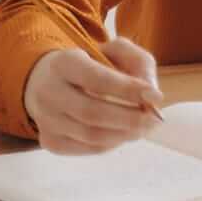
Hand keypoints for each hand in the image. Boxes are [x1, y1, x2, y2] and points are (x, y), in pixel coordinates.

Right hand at [22, 37, 165, 154]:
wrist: (52, 81)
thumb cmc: (93, 65)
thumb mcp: (117, 51)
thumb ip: (139, 63)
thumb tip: (152, 95)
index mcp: (63, 63)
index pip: (96, 79)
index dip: (128, 90)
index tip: (156, 96)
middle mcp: (48, 92)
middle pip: (92, 112)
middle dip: (130, 118)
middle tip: (154, 119)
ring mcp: (45, 119)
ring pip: (91, 135)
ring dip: (125, 134)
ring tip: (144, 127)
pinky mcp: (49, 141)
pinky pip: (87, 149)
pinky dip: (112, 143)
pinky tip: (124, 133)